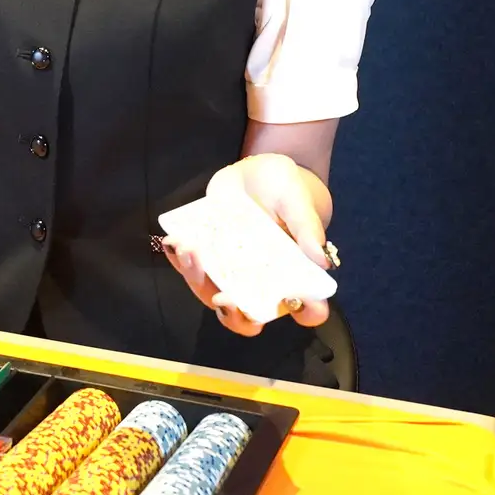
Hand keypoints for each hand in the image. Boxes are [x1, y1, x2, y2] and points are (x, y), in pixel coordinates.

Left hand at [161, 154, 333, 335]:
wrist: (255, 177)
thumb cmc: (285, 191)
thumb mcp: (295, 199)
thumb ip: (306, 226)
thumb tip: (320, 259)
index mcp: (296, 276)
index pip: (310, 308)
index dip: (307, 310)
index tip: (297, 298)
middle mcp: (263, 285)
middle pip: (252, 318)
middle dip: (236, 315)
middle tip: (224, 297)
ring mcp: (233, 275)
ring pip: (214, 295)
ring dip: (198, 279)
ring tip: (191, 250)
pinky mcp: (210, 260)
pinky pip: (192, 269)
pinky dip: (180, 259)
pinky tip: (175, 241)